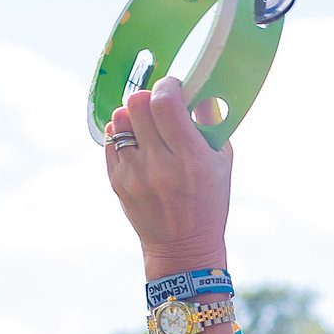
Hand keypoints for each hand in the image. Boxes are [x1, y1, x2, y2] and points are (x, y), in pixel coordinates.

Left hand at [103, 77, 232, 275]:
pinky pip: (111, 140)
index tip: (174, 87)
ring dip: (133, 116)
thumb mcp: (222, 165)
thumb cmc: (208, 203)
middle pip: (138, 104)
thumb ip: (211, 125)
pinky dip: (123, 135)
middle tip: (158, 106)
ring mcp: (134, 174)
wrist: (182, 248)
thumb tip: (197, 92)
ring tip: (146, 127)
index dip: (168, 86)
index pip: (166, 103)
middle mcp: (159, 165)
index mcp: (190, 159)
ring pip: (120, 119)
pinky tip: (137, 144)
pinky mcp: (117, 181)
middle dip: (149, 97)